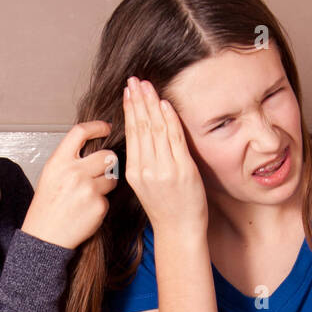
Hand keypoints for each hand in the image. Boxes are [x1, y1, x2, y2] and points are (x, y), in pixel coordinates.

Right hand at [21, 120, 116, 250]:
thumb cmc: (47, 206)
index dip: (97, 126)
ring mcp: (88, 190)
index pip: (80, 132)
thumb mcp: (51, 175)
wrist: (45, 236)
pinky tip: (86, 210)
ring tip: (89, 194)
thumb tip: (91, 146)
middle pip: (107, 155)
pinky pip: (108, 198)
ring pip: (112, 178)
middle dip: (109, 162)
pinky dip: (101, 203)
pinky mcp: (99, 206)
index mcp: (59, 162)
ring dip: (106, 184)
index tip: (106, 127)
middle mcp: (74, 173)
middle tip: (102, 170)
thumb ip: (69, 159)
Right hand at [123, 77, 207, 235]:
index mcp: (135, 172)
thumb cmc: (165, 209)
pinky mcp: (183, 170)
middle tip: (134, 80)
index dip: (130, 109)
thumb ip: (143, 161)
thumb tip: (143, 133)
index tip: (128, 91)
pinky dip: (170, 119)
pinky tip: (164, 104)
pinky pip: (175, 138)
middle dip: (138, 100)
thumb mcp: (145, 185)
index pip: (132, 133)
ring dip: (151, 103)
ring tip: (147, 85)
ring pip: (156, 129)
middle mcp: (147, 169)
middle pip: (141, 127)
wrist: (179, 231)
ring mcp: (165, 169)